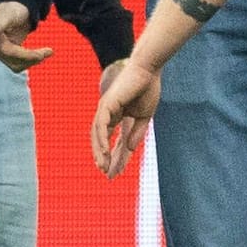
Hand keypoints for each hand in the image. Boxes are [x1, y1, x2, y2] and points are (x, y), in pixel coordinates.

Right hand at [0, 1, 52, 71]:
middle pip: (13, 60)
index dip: (27, 55)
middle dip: (31, 57)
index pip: (9, 53)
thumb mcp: (8, 15)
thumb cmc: (13, 7)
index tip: (48, 51)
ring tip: (47, 52)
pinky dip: (30, 59)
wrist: (17, 4)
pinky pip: (19, 63)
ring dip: (31, 60)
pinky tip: (43, 53)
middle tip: (50, 51)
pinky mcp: (6, 53)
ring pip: (16, 65)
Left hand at [91, 59, 159, 177]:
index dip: (116, 157)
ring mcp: (105, 108)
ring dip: (100, 152)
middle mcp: (108, 113)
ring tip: (103, 168)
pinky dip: (101, 140)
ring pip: (98, 135)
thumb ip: (136, 133)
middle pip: (103, 140)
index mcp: (118, 116)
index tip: (116, 173)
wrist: (149, 71)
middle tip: (107, 174)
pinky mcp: (106, 104)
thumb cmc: (148, 89)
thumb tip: (129, 149)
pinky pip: (100, 126)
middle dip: (105, 158)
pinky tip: (104, 153)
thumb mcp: (144, 117)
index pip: (115, 140)